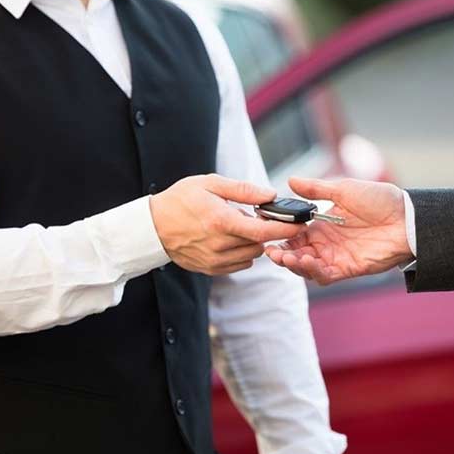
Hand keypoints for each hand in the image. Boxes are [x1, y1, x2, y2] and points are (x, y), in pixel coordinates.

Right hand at [150, 174, 305, 274]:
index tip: (301, 223)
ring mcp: (215, 260)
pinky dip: (242, 252)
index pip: (263, 231)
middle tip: (256, 216)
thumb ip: (243, 190)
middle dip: (265, 231)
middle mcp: (220, 245)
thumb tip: (271, 194)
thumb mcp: (210, 184)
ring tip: (237, 226)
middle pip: (260, 244)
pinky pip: (239, 264)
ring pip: (252, 255)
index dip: (286, 229)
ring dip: (253, 241)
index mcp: (221, 221)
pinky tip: (229, 238)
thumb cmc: (180, 200)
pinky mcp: (211, 269)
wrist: (152, 227)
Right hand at [265, 177, 412, 284]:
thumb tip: (290, 180)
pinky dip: (313, 271)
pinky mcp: (348, 269)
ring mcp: (336, 257)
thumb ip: (315, 189)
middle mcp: (325, 243)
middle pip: (296, 254)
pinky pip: (325, 276)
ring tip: (286, 257)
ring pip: (306, 267)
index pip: (294, 235)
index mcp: (321, 225)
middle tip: (272, 251)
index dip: (280, 236)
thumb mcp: (343, 189)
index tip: (269, 231)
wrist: (408, 218)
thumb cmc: (380, 200)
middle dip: (281, 254)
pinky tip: (306, 261)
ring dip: (294, 264)